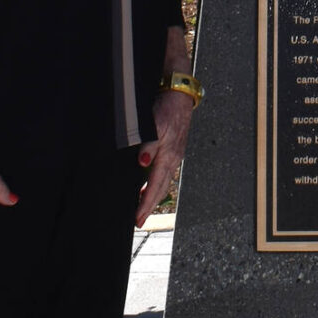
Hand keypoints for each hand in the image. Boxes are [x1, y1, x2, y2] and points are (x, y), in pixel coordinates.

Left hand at [137, 90, 192, 226]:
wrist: (179, 95)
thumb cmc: (167, 109)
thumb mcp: (155, 124)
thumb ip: (149, 144)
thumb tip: (143, 163)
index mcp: (168, 156)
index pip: (155, 185)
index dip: (146, 203)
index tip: (138, 218)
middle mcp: (173, 159)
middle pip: (160, 189)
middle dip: (149, 206)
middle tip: (139, 221)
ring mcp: (173, 155)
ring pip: (162, 182)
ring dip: (152, 196)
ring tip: (141, 208)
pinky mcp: (172, 150)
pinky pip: (163, 173)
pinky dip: (155, 184)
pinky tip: (147, 185)